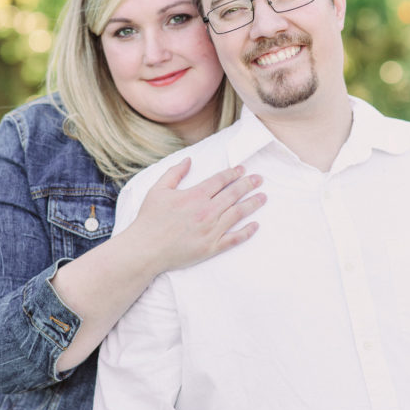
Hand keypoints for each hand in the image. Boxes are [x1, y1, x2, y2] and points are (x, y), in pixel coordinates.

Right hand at [125, 158, 264, 273]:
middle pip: (233, 194)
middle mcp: (206, 211)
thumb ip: (174, 173)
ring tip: (263, 197)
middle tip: (259, 179)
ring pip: (238, 213)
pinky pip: (235, 238)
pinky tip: (256, 225)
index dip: (233, 173)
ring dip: (253, 203)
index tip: (242, 169)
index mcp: (194, 196)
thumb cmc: (149, 219)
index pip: (220, 180)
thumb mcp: (157, 190)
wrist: (145, 249)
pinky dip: (247, 232)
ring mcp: (211, 230)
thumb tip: (189, 160)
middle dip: (248, 184)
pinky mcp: (211, 247)